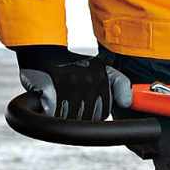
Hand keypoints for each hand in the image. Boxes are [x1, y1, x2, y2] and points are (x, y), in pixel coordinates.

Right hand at [14, 46, 130, 119]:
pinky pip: (53, 113)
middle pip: (88, 117)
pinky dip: (48, 110)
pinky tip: (48, 98)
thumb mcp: (100, 69)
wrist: (42, 51)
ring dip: (62, 113)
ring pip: (71, 117)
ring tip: (59, 98)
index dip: (92, 112)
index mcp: (101, 78)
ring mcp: (69, 84)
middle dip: (78, 113)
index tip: (83, 102)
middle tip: (68, 99)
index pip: (103, 112)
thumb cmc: (72, 65)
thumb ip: (120, 84)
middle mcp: (88, 80)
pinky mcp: (51, 87)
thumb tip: (128, 102)